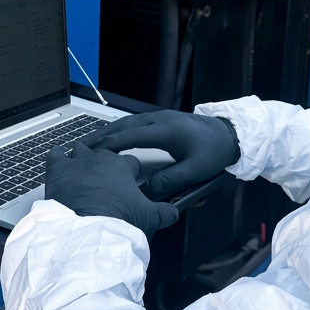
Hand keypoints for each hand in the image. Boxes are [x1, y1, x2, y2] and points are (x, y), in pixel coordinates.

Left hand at [44, 142, 179, 238]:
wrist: (88, 229)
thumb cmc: (118, 220)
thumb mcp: (150, 217)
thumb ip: (165, 212)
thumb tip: (172, 212)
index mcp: (122, 167)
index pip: (130, 162)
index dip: (129, 172)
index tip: (127, 182)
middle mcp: (100, 159)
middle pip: (104, 154)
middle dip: (104, 164)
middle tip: (104, 180)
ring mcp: (78, 162)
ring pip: (80, 149)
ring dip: (81, 156)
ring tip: (82, 169)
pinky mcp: (58, 170)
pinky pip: (55, 154)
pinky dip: (57, 157)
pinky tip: (59, 161)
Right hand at [83, 110, 239, 199]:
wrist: (229, 133)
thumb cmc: (214, 151)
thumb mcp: (196, 170)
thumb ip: (172, 181)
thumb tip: (148, 192)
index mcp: (165, 130)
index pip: (129, 136)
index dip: (108, 145)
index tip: (90, 153)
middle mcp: (159, 120)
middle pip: (122, 126)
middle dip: (100, 137)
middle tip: (80, 149)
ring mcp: (159, 118)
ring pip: (126, 123)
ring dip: (107, 132)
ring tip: (89, 144)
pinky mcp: (161, 120)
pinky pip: (133, 124)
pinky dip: (118, 130)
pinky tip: (110, 139)